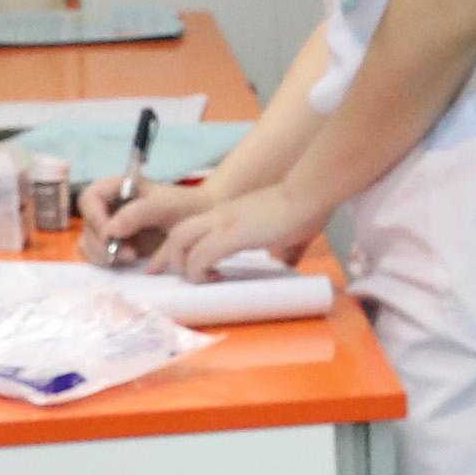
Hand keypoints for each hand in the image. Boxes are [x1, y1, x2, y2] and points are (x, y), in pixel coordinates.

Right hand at [81, 168, 220, 270]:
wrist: (199, 222)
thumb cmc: (184, 206)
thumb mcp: (166, 205)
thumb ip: (139, 213)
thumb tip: (110, 230)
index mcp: (117, 187)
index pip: (90, 198)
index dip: (94, 216)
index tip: (110, 234)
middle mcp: (108, 206)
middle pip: (87, 225)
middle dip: (102, 242)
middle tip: (127, 253)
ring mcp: (110, 227)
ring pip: (89, 243)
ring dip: (103, 254)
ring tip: (131, 257)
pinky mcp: (115, 245)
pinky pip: (98, 256)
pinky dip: (108, 261)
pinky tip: (130, 260)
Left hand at [95, 169, 303, 274]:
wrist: (308, 194)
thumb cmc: (302, 210)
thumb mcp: (284, 230)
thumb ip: (281, 244)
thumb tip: (288, 259)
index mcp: (227, 214)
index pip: (189, 229)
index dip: (174, 250)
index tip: (169, 268)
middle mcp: (218, 216)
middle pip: (176, 235)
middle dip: (167, 259)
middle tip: (167, 278)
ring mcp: (223, 222)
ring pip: (180, 243)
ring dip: (184, 267)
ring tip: (200, 280)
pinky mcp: (231, 234)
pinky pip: (201, 256)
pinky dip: (200, 272)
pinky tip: (215, 278)